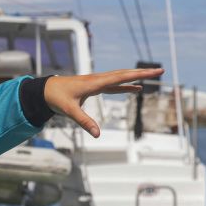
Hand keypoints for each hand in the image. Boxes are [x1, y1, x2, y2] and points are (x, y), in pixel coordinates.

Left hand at [44, 68, 162, 137]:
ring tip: (151, 78)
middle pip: (124, 74)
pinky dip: (125, 85)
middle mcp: (98, 79)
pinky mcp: (94, 87)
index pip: (121, 77)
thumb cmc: (56, 98)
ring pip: (120, 78)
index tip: (154, 72)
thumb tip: (97, 134)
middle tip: (160, 71)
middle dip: (142, 73)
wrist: (45, 90)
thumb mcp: (69, 111)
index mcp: (95, 83)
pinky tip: (134, 88)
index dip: (138, 75)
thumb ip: (84, 122)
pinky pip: (114, 85)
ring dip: (136, 77)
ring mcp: (96, 82)